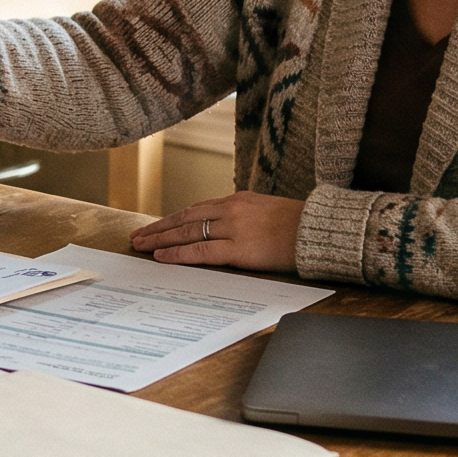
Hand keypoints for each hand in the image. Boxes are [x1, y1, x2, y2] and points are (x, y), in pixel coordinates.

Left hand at [131, 192, 303, 273]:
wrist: (320, 231)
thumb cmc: (301, 225)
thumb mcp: (269, 211)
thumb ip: (247, 216)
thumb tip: (230, 227)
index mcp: (238, 200)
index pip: (197, 210)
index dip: (174, 219)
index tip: (158, 226)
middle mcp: (231, 210)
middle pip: (185, 218)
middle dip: (159, 228)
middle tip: (137, 236)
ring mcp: (233, 228)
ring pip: (187, 233)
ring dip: (160, 240)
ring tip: (140, 246)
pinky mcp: (239, 249)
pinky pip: (201, 252)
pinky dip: (178, 254)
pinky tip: (161, 257)